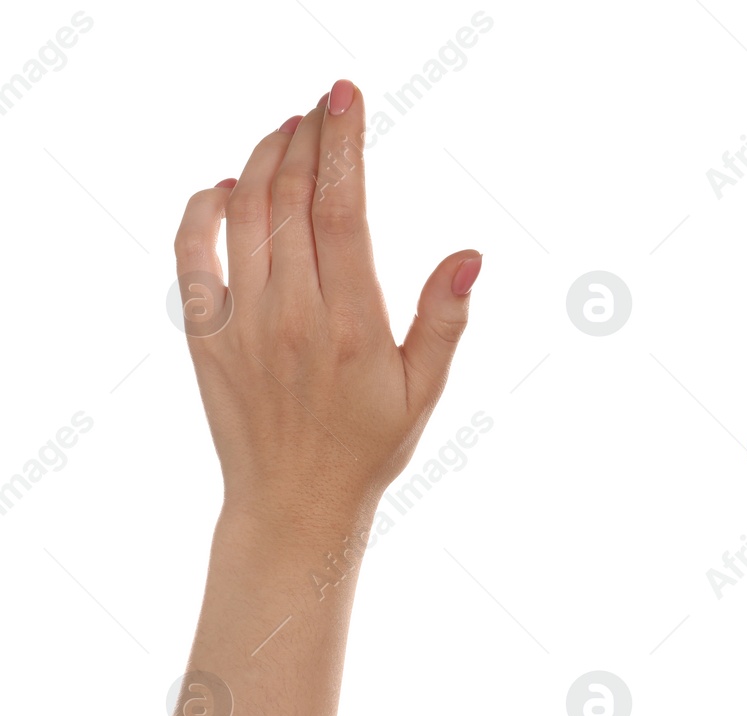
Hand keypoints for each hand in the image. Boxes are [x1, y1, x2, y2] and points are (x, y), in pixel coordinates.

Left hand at [173, 79, 479, 531]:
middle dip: (307, 137)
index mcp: (351, 325)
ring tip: (288, 131)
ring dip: (263, 160)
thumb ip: (444, 319)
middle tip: (323, 104)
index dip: (342, 145)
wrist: (294, 503)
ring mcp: (242, 323)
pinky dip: (205, 208)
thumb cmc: (368, 446)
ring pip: (244, 214)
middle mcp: (292, 316)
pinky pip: (193, 252)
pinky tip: (229, 187)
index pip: (342, 210)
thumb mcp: (423, 389)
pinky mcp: (206, 334)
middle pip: (290, 198)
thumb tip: (471, 257)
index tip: (344, 98)